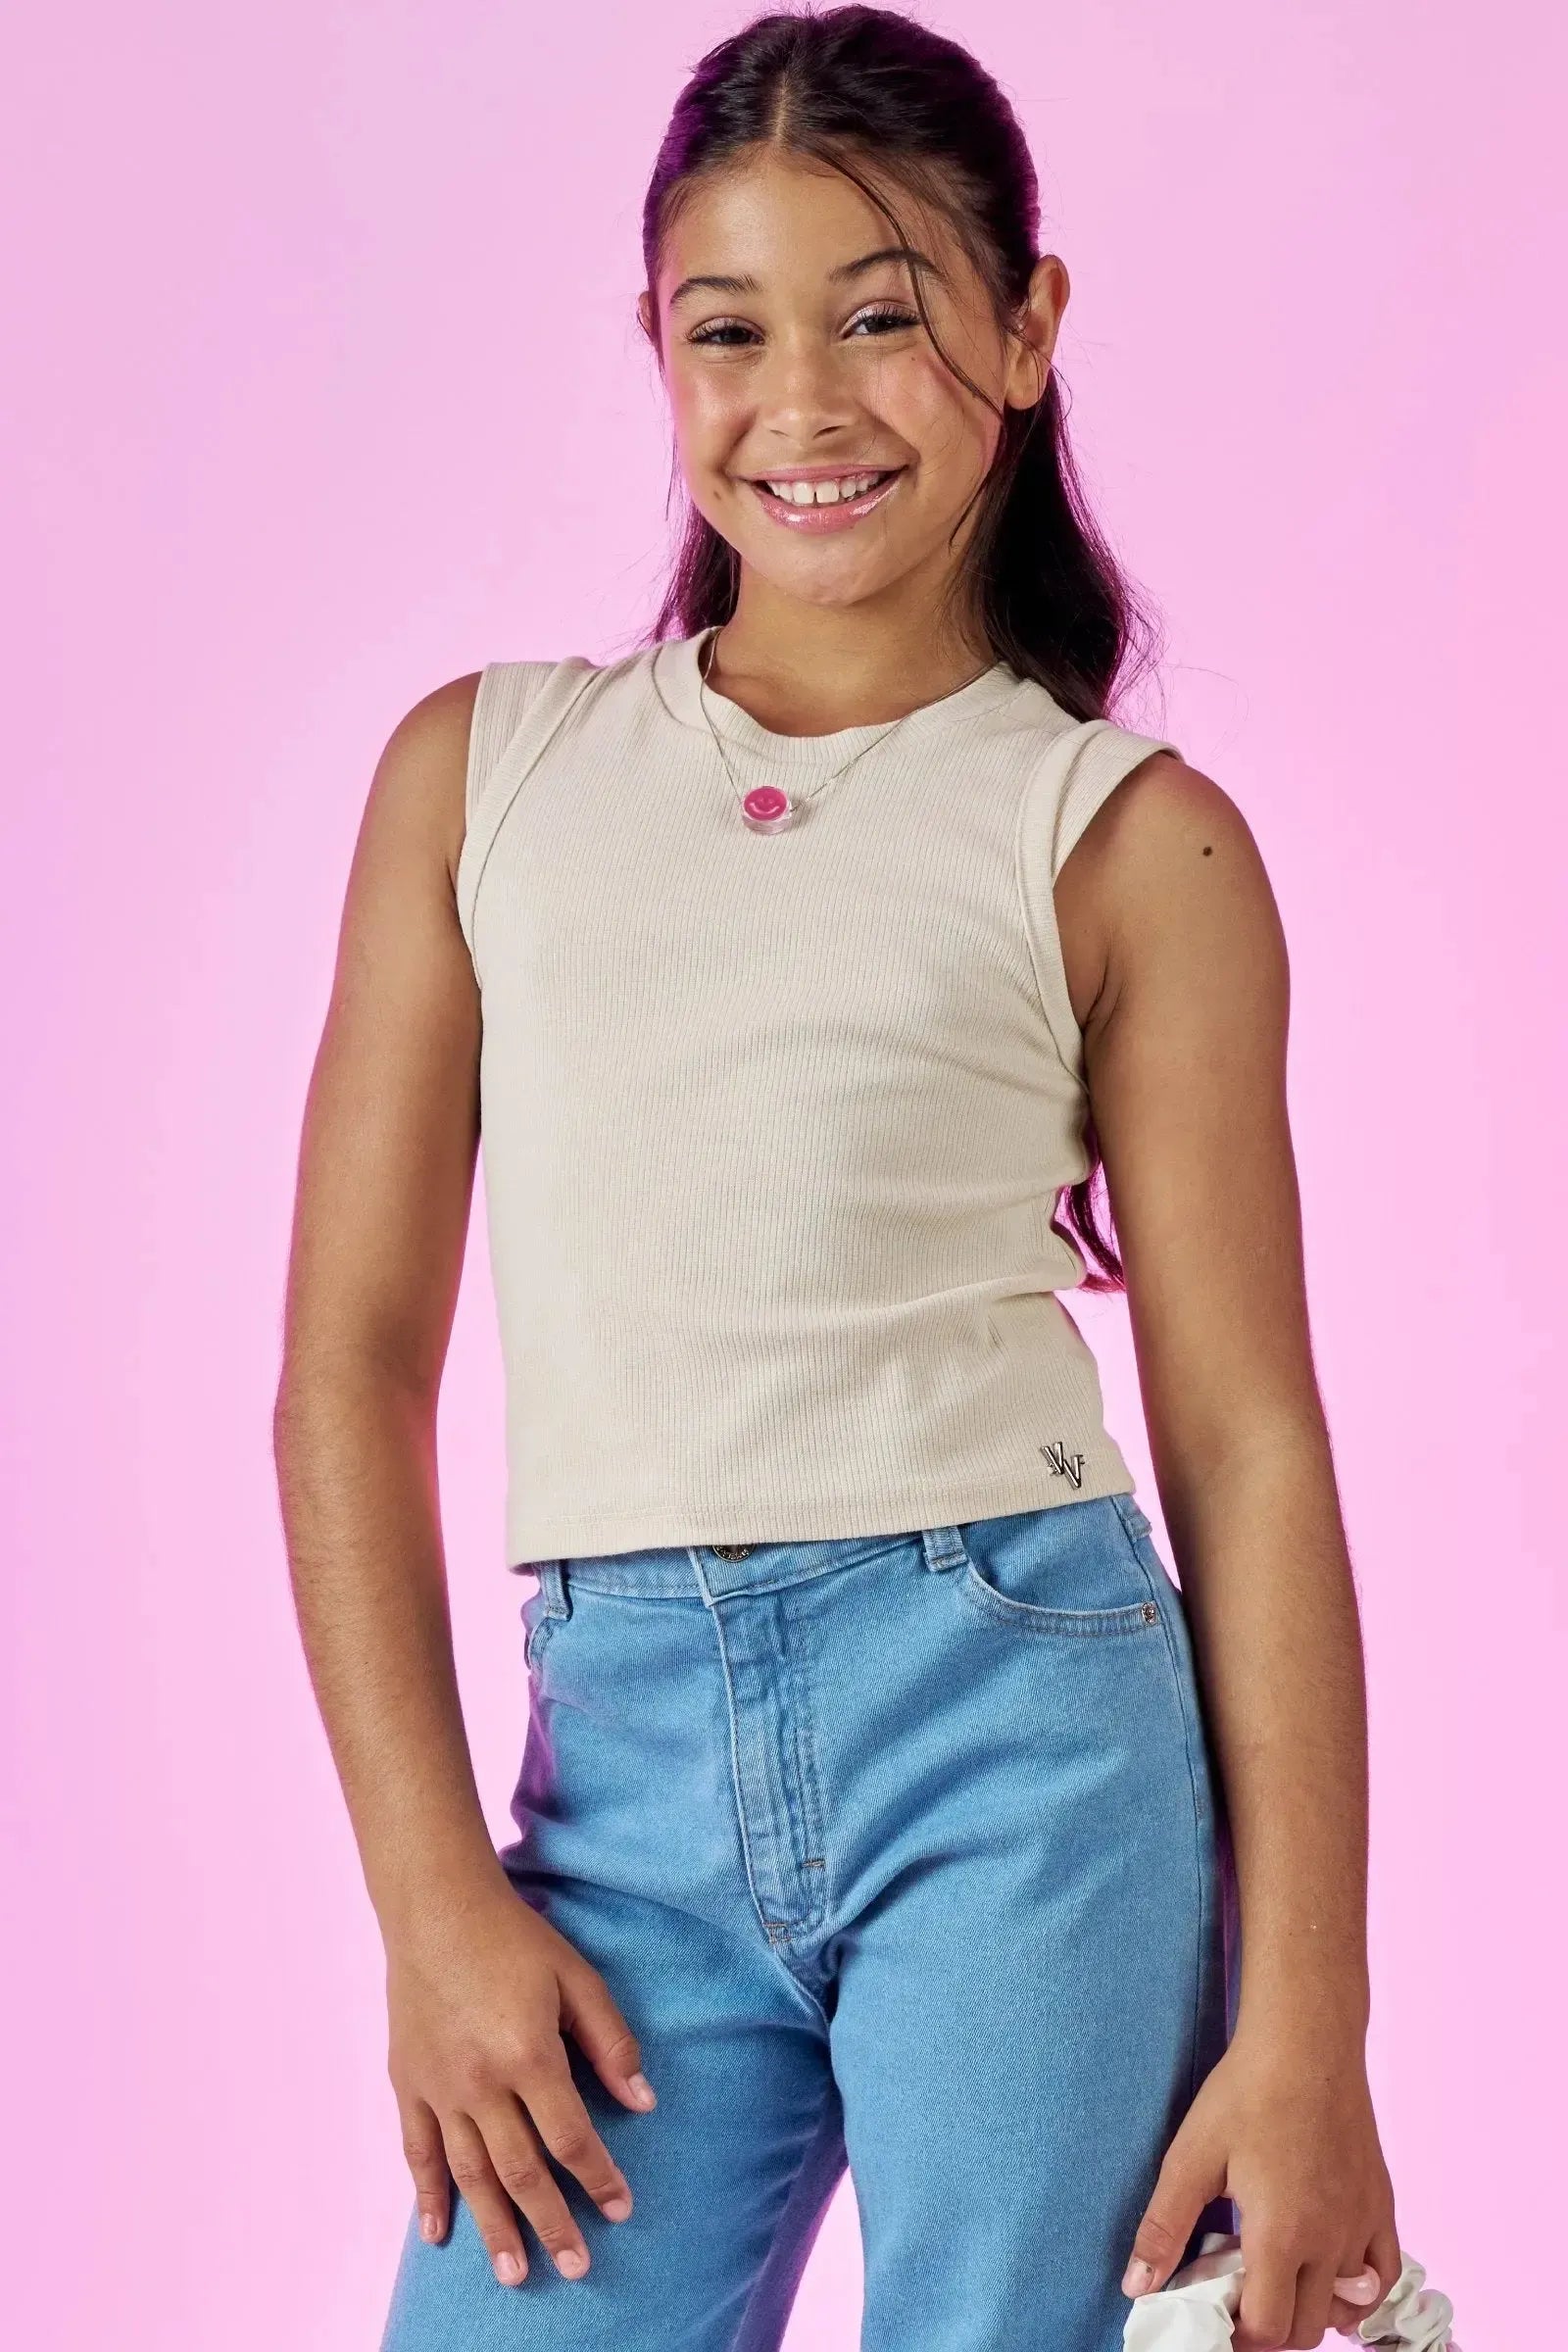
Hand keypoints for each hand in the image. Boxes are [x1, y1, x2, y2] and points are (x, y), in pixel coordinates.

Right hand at [385, 1875, 656, 2287]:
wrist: (436, 1907)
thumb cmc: (514, 1938)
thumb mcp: (576, 1976)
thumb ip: (610, 2041)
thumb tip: (642, 2102)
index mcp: (528, 2055)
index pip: (570, 2136)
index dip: (598, 2178)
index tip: (620, 2210)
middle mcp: (481, 2082)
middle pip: (521, 2170)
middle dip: (552, 2224)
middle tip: (577, 2268)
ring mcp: (439, 2087)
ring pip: (470, 2173)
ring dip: (494, 2227)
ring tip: (514, 2274)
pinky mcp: (407, 2082)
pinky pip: (417, 2151)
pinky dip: (428, 2195)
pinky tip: (438, 2234)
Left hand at [1120, 2025, 1399, 2346]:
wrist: (1307, 2042)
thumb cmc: (1247, 2093)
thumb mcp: (1191, 2156)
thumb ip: (1164, 2226)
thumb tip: (1135, 2287)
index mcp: (1281, 2236)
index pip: (1268, 2330)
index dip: (1239, 2340)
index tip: (1218, 2323)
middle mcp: (1331, 2242)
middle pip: (1306, 2328)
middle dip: (1270, 2329)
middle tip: (1240, 2301)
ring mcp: (1362, 2224)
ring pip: (1347, 2307)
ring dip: (1311, 2312)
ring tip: (1278, 2284)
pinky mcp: (1381, 2203)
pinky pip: (1384, 2275)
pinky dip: (1360, 2292)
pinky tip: (1330, 2276)